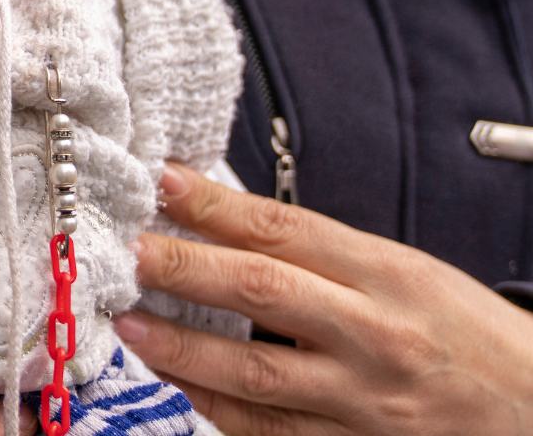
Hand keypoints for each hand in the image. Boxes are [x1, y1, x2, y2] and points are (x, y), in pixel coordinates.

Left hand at [116, 162, 532, 434]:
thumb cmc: (468, 336)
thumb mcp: (407, 272)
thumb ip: (322, 251)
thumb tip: (225, 219)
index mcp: (389, 276)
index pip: (286, 230)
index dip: (215, 205)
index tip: (162, 182)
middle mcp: (374, 338)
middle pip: (259, 293)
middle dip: (182, 269)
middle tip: (125, 250)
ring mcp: (362, 402)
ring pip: (253, 373)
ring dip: (181, 347)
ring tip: (130, 322)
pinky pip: (267, 432)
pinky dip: (214, 405)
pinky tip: (176, 381)